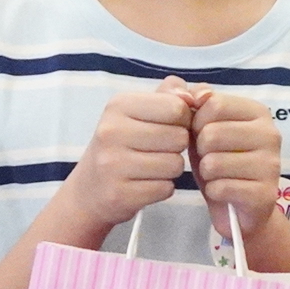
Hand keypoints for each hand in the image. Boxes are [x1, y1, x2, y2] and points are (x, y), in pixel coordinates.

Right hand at [51, 78, 196, 236]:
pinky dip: (162, 188)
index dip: (183, 120)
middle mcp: (111, 131)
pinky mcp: (119, 193)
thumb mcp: (139, 111)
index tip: (168, 126)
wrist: (90, 188)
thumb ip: (170, 95)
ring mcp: (112, 164)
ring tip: (151, 167)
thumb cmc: (124, 143)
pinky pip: (165, 189)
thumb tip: (199, 96)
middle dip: (177, 147)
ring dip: (171, 169)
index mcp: (118, 105)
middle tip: (158, 150)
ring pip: (175, 165)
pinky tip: (144, 184)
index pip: (177, 108)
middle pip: (179, 138)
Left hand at [185, 90, 287, 247]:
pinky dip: (214, 191)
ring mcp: (271, 164)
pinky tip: (223, 191)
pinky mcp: (265, 193)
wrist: (238, 208)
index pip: (214, 103)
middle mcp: (270, 134)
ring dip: (205, 172)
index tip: (200, 133)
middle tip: (209, 157)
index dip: (196, 120)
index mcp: (257, 111)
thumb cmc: (219, 160)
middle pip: (212, 133)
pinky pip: (221, 187)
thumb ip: (191, 102)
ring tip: (216, 175)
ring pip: (214, 163)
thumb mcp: (202, 128)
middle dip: (200, 150)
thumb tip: (184, 91)